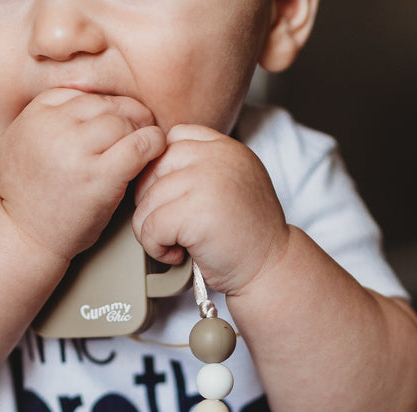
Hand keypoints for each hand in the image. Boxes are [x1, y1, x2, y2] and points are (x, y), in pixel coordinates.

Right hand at [0, 89, 165, 261]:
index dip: (103, 106)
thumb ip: (42, 118)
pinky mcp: (100, 176)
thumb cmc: (25, 196)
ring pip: (123, 121)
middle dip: (126, 115)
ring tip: (145, 142)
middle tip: (139, 127)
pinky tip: (156, 149)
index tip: (113, 119)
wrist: (24, 236)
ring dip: (140, 130)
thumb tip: (77, 97)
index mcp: (35, 115)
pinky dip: (153, 143)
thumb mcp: (16, 143)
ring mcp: (77, 150)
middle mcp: (53, 127)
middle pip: (105, 105)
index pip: (81, 94)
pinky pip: (139, 146)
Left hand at [132, 126, 290, 294]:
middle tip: (169, 227)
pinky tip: (177, 254)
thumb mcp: (232, 184)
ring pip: (146, 200)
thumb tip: (151, 166)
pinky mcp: (195, 212)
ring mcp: (207, 181)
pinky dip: (155, 247)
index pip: (172, 138)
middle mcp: (217, 157)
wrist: (270, 268)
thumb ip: (203, 166)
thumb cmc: (246, 235)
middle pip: (153, 167)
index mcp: (225, 147)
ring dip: (150, 229)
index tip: (171, 200)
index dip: (161, 170)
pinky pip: (150, 226)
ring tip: (175, 244)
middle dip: (150, 201)